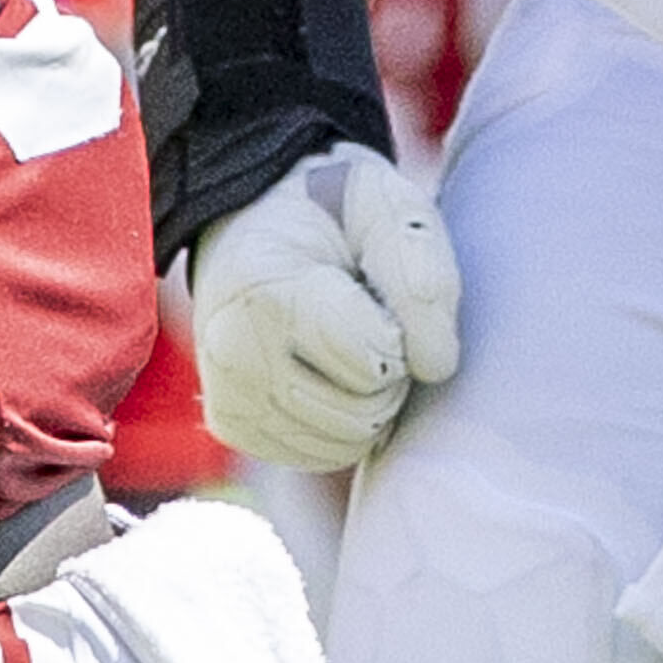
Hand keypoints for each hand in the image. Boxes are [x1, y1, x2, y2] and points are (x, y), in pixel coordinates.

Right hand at [184, 143, 460, 471]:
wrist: (255, 221)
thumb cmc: (332, 212)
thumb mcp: (388, 208)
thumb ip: (424, 271)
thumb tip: (435, 366)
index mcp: (264, 294)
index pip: (374, 360)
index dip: (400, 330)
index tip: (375, 291)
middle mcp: (230, 354)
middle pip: (363, 413)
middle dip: (388, 374)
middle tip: (365, 320)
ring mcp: (227, 397)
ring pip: (345, 443)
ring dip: (367, 402)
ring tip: (342, 344)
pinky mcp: (233, 425)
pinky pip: (321, 454)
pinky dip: (341, 423)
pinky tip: (324, 373)